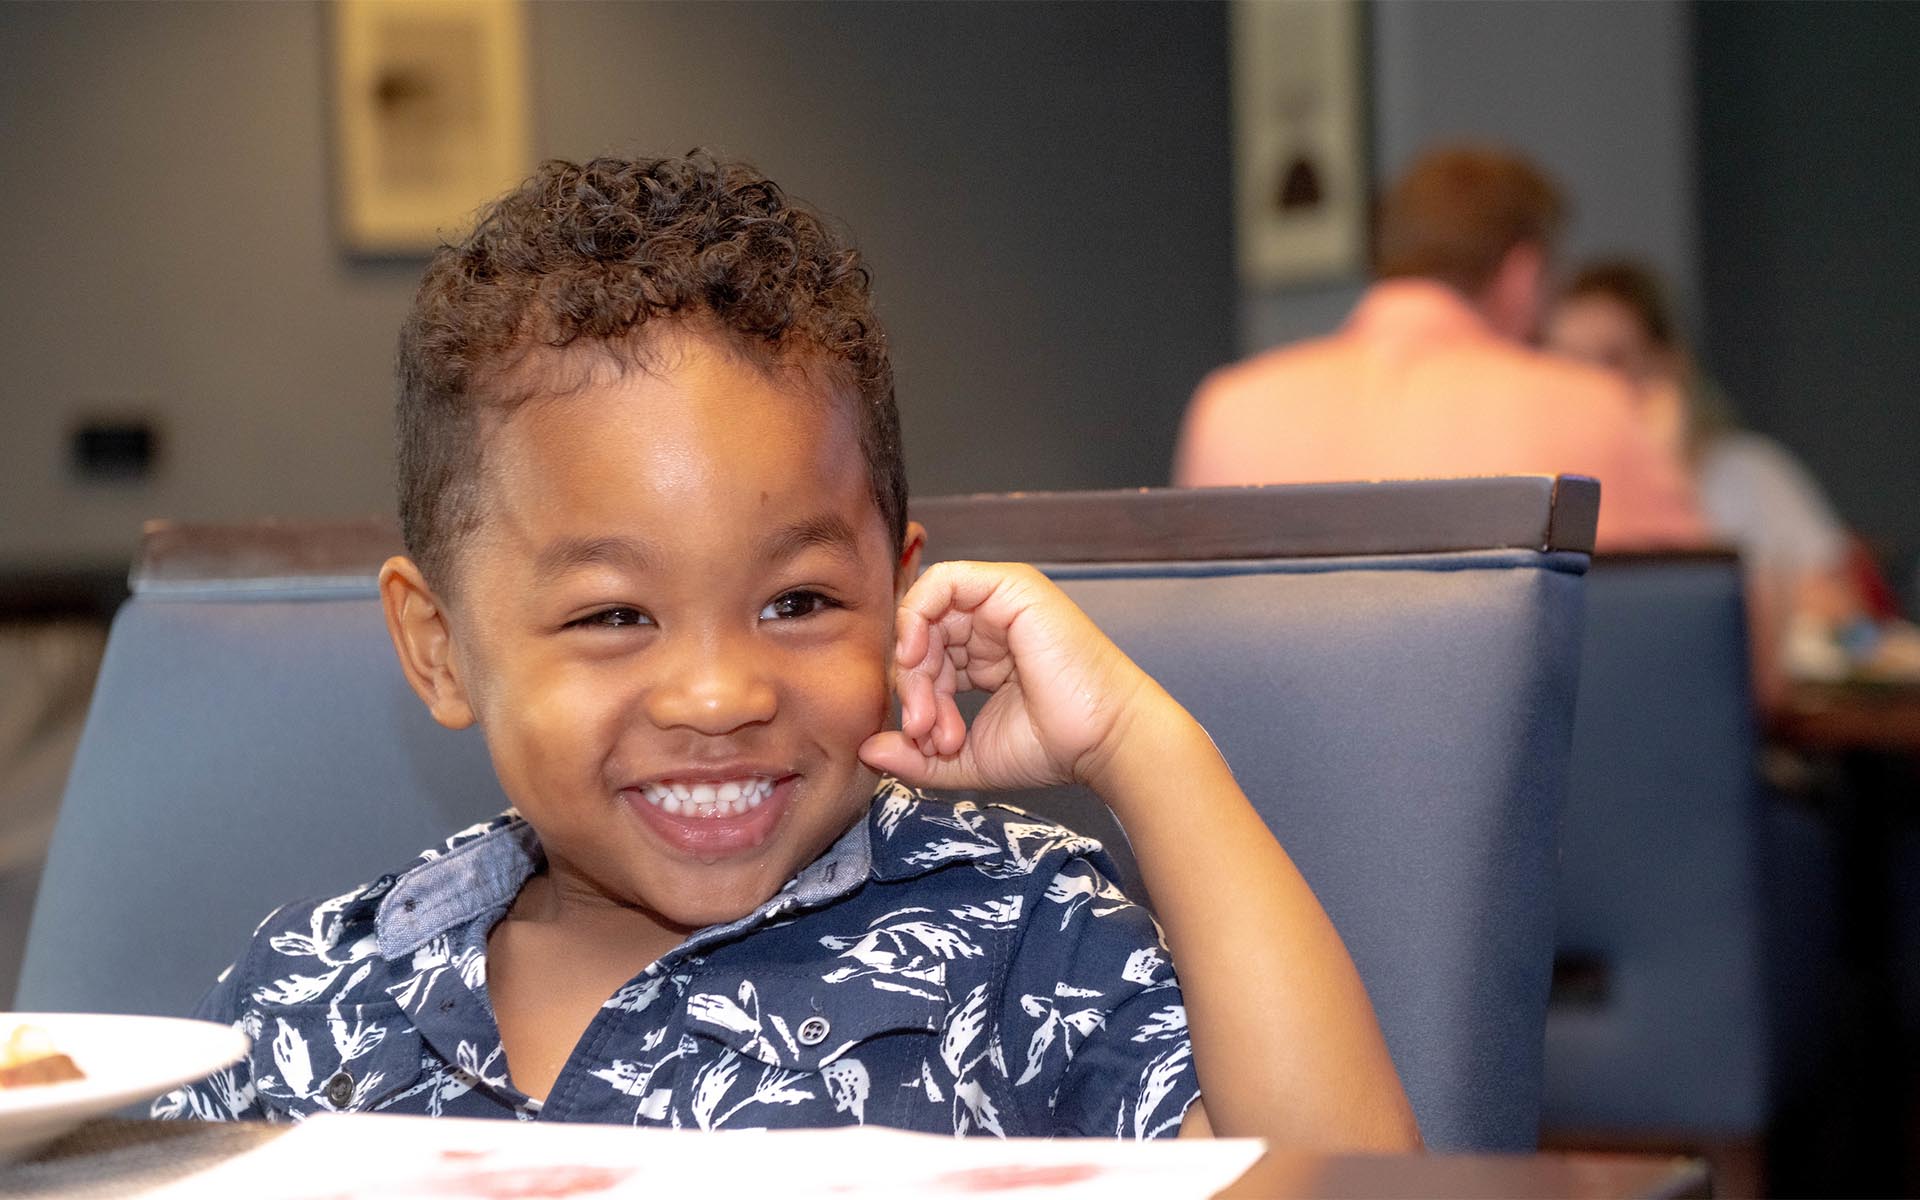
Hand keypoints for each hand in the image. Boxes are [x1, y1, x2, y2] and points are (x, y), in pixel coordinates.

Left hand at [858, 561, 1152, 792]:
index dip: (915, 699)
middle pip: (920, 639)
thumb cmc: (1051, 747)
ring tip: (930, 715)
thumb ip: (915, 756)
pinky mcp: (1009, 586)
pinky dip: (917, 616)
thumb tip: (867, 750)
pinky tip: (917, 659)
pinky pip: (942, 582)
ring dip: (915, 668)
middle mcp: (990, 622)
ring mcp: (1000, 601)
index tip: (928, 743)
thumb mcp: (964, 759)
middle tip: (924, 732)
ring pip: (925, 615)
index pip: (925, 660)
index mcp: (985, 654)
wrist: (1102, 740)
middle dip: (912, 689)